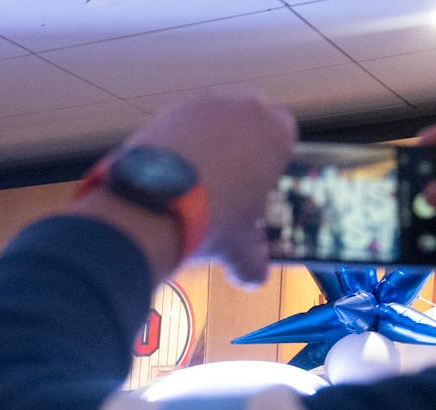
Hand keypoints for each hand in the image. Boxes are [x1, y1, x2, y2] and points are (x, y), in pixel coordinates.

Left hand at [75, 96, 297, 284]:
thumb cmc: (209, 220)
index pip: (283, 134)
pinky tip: (164, 172)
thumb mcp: (236, 247)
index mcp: (276, 135)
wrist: (152, 205)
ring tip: (189, 179)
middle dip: (238, 144)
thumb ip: (252, 260)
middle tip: (222, 179)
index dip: (268, 157)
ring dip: (204, 141)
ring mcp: (205, 104)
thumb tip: (255, 279)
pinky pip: (178, 124)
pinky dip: (174, 143)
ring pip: (212, 119)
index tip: (253, 180)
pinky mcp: (168, 110)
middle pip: (247, 121)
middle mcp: (245, 109)